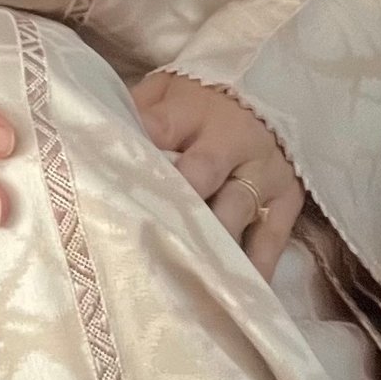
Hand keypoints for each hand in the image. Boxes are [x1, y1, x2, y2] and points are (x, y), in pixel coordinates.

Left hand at [129, 69, 304, 282]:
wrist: (277, 86)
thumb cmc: (204, 98)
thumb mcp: (169, 88)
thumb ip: (138, 110)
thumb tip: (93, 138)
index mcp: (194, 108)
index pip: (160, 128)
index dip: (138, 154)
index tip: (111, 181)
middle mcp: (232, 138)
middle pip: (203, 170)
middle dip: (176, 201)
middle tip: (147, 235)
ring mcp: (263, 171)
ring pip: (235, 209)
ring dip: (210, 242)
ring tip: (184, 274)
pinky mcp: (287, 199)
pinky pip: (272, 238)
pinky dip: (255, 268)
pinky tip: (234, 293)